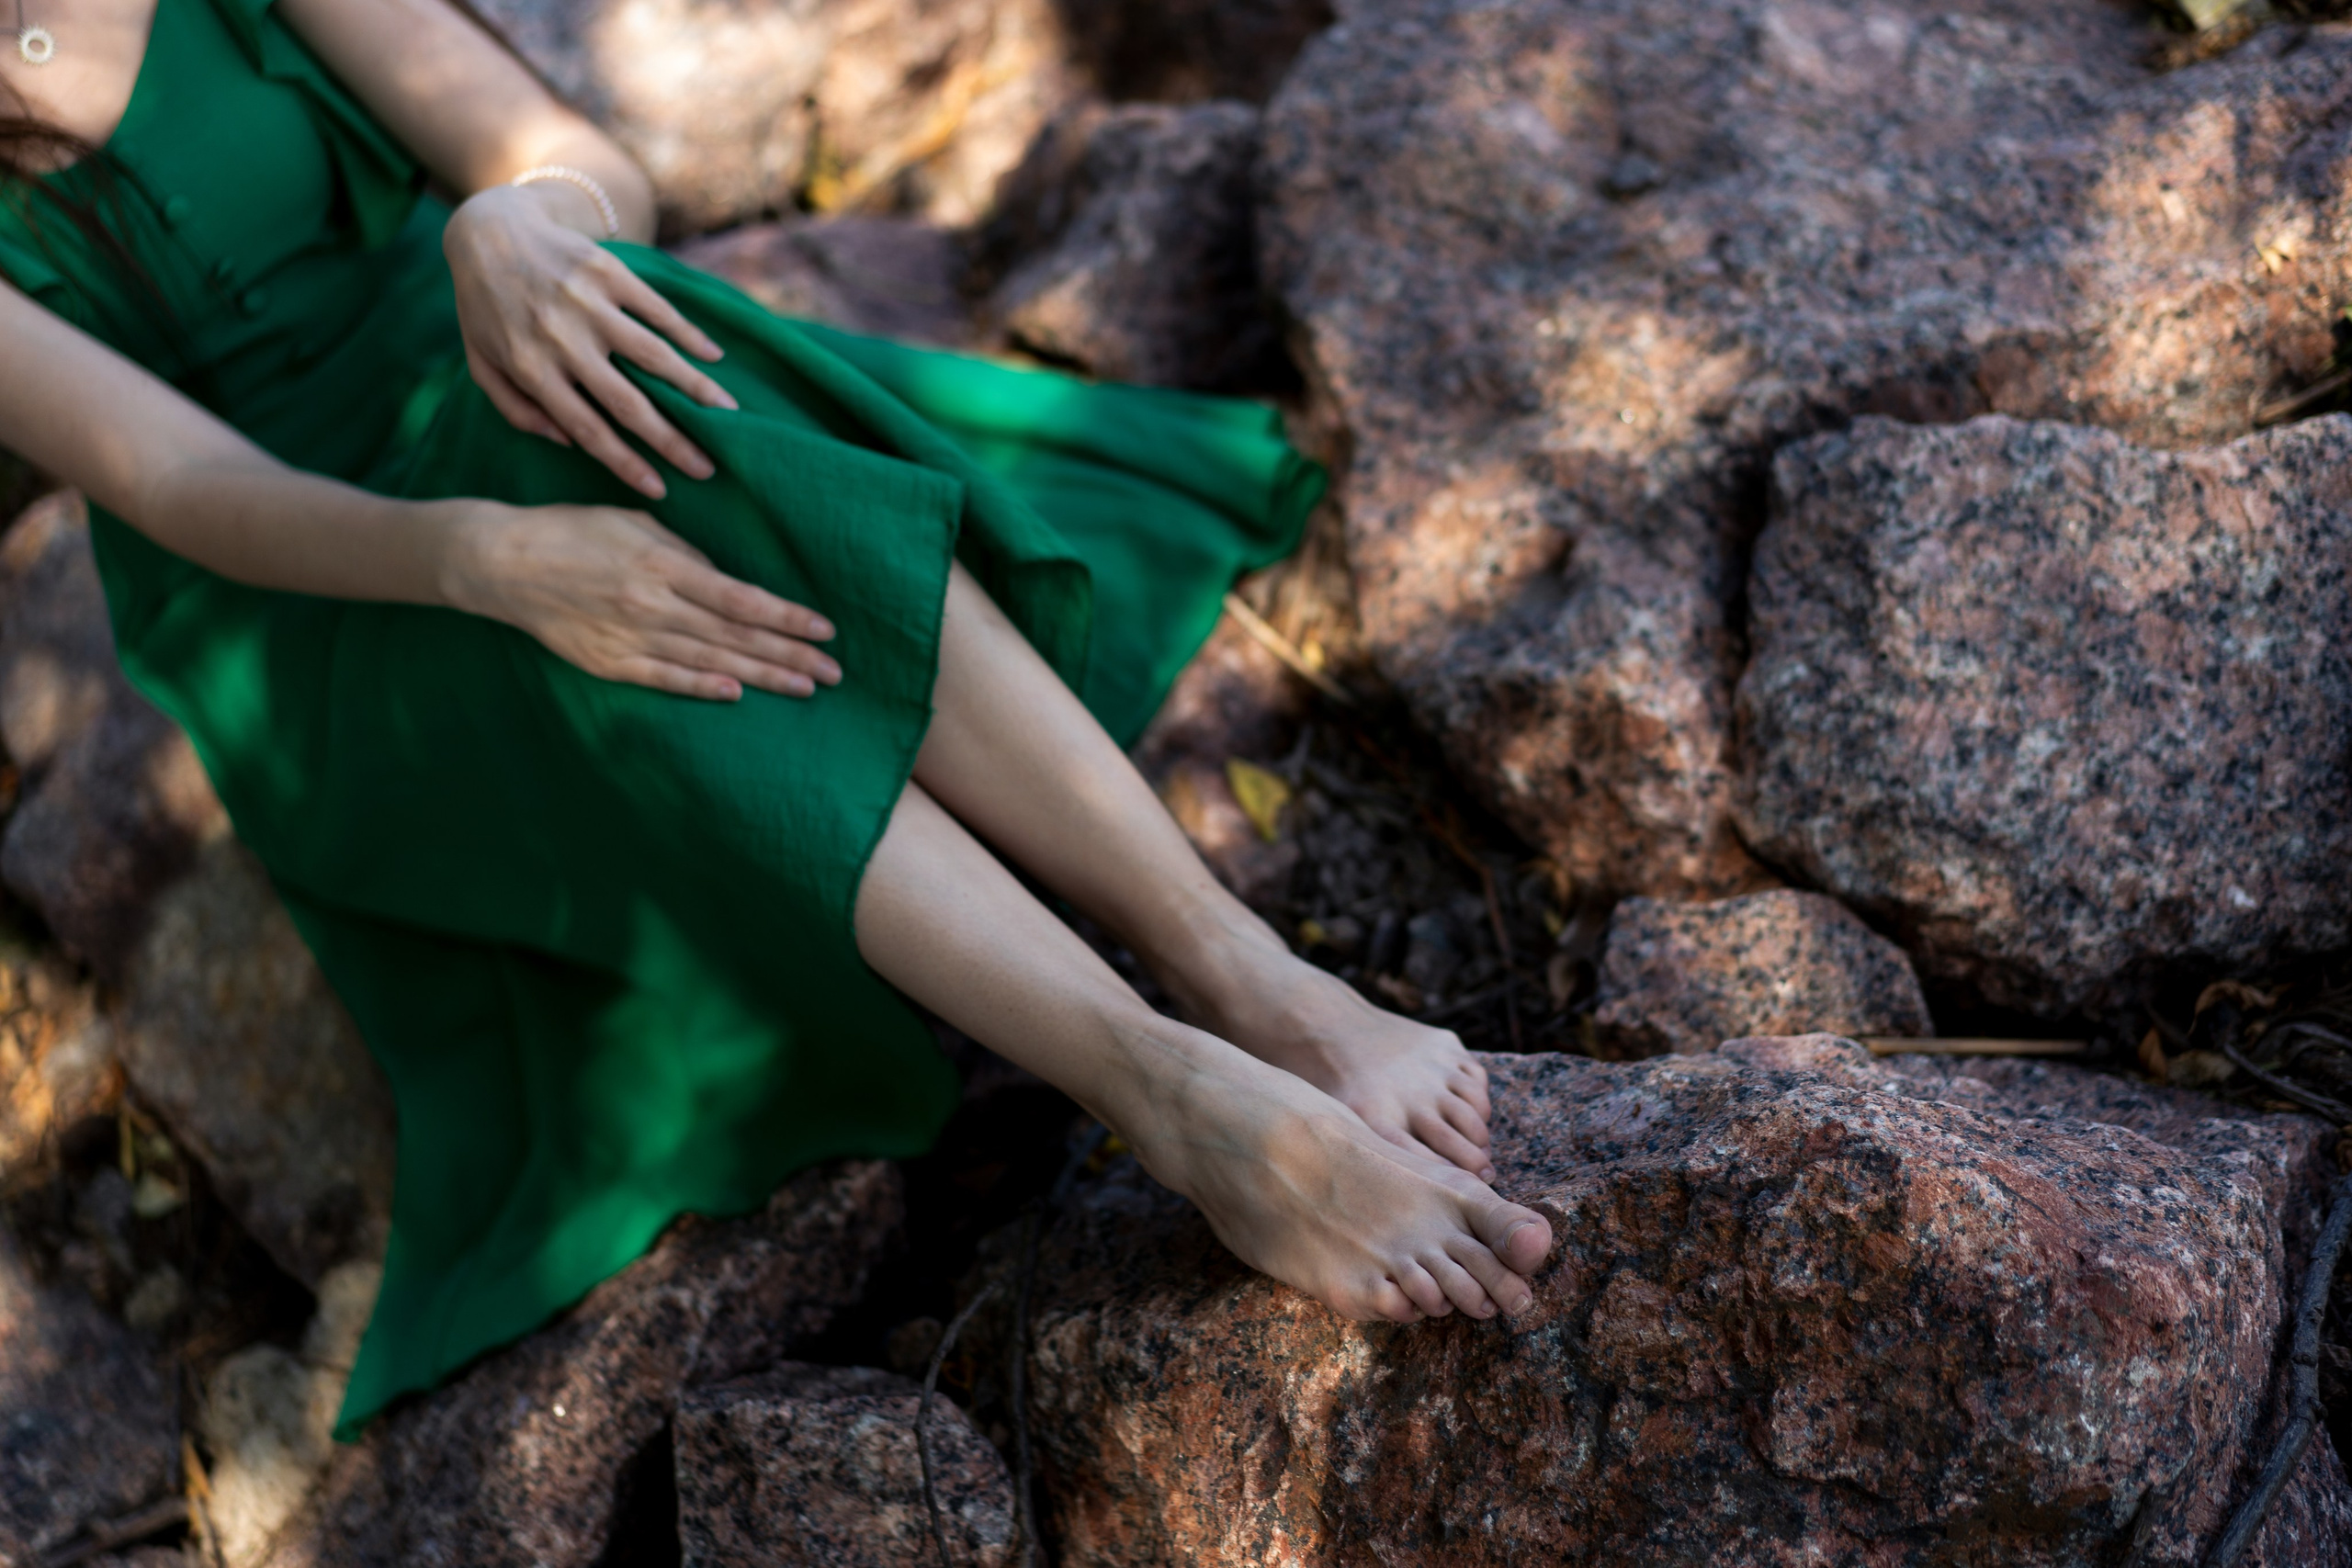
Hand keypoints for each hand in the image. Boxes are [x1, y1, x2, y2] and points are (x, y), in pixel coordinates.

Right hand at [440, 500, 840, 700]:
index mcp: (663, 566)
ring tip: (805, 686)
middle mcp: (653, 606)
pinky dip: (702, 689)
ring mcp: (630, 638)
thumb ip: (685, 553)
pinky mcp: (610, 662)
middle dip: (790, 654)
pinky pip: (665, 680)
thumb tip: (727, 581)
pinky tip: (737, 694)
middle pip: (736, 637)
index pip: (742, 599)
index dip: (788, 617)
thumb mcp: (635, 523)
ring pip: (710, 664)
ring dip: (762, 677)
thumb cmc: (574, 532)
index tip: (826, 628)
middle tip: (835, 671)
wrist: (504, 563)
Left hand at [443, 184, 736, 500]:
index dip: (626, 464)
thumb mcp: (482, 365)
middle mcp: (562, 340)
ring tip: (728, 414)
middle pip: (628, 403)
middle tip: (707, 467)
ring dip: (695, 388)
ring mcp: (587, 304)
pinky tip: (713, 357)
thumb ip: (516, 410)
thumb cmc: (486, 308)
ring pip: (653, 356)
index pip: (587, 430)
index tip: (659, 489)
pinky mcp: (606, 271)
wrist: (487, 230)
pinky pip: (657, 309)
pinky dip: (688, 334)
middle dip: (672, 440)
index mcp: (531, 370)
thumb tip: (567, 442)